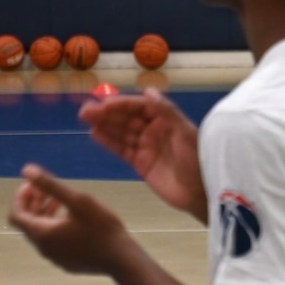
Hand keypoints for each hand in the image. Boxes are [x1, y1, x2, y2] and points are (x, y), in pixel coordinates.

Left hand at [7, 166, 138, 276]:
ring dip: (45, 216)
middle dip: (33, 204)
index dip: (20, 197)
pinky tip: (75, 222)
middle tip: (47, 191)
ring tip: (62, 203)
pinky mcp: (67, 263)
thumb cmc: (103, 229)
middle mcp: (43, 248)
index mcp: (42, 233)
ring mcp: (55, 258)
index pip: (15, 214)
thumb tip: (27, 169)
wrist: (123, 261)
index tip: (34, 186)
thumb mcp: (79, 201)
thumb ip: (51, 185)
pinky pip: (53, 243)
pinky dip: (55, 229)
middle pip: (27, 223)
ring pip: (41, 234)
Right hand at [80, 89, 206, 221]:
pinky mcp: (140, 163)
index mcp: (167, 121)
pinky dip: (109, 142)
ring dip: (104, 125)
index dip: (122, 105)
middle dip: (107, 114)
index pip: (140, 107)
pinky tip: (95, 134)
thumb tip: (149, 91)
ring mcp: (147, 147)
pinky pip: (122, 149)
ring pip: (122, 133)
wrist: (200, 193)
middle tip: (85, 111)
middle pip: (127, 119)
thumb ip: (167, 112)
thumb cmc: (198, 161)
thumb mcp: (186, 134)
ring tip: (84, 118)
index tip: (104, 105)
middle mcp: (155, 131)